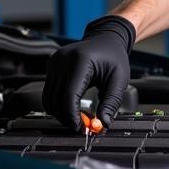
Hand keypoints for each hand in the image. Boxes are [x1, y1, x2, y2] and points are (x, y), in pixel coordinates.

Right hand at [42, 15, 134, 130]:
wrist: (105, 39)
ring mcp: (54, 63)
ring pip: (49, 98)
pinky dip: (58, 104)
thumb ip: (111, 102)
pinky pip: (49, 92)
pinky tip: (72, 108)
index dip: (73, 116)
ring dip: (61, 113)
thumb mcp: (119, 80)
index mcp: (80, 61)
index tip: (81, 128)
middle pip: (56, 99)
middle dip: (67, 118)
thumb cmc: (114, 57)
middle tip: (81, 127)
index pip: (70, 95)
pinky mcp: (51, 67)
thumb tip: (102, 123)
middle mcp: (63, 60)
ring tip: (79, 118)